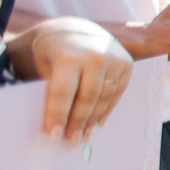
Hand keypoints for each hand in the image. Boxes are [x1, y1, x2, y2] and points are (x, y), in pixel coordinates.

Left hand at [7, 17, 133, 141]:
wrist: (73, 29)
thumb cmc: (52, 51)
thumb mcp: (43, 65)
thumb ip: (46, 89)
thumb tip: (51, 124)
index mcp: (69, 55)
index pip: (63, 93)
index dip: (57, 116)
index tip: (53, 136)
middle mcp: (95, 55)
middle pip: (87, 98)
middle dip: (77, 122)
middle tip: (70, 141)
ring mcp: (114, 59)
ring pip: (104, 98)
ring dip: (93, 119)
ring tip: (83, 134)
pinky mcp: (127, 64)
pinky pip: (118, 93)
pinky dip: (107, 109)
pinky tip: (96, 121)